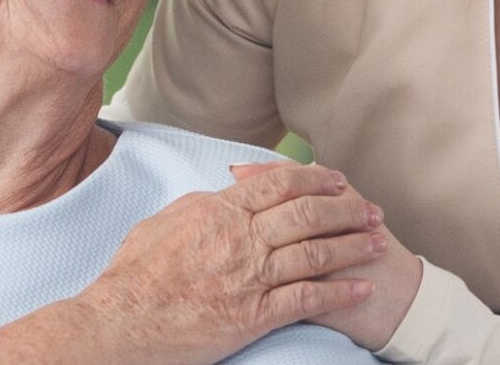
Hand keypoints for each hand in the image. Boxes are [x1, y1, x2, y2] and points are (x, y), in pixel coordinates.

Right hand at [77, 163, 385, 364]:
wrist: (122, 320)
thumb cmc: (135, 273)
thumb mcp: (165, 221)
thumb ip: (203, 204)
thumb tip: (228, 192)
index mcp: (220, 210)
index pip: (279, 183)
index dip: (315, 178)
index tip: (337, 179)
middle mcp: (242, 239)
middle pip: (308, 214)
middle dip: (346, 209)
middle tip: (371, 210)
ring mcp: (251, 277)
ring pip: (316, 253)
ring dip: (352, 246)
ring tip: (377, 243)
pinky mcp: (254, 315)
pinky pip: (308, 299)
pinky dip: (340, 292)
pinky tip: (361, 287)